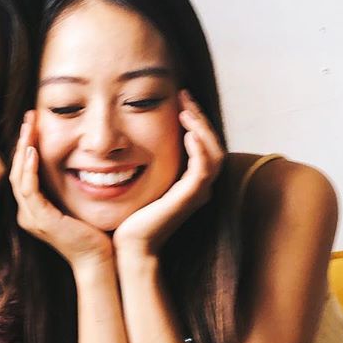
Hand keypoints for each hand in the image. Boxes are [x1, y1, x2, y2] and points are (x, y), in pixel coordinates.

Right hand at [9, 111, 113, 268]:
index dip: (27, 147)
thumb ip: (71, 187)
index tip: (36, 124)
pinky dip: (29, 168)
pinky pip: (28, 188)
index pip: (23, 172)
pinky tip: (33, 150)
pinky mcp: (41, 219)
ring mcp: (32, 217)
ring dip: (23, 148)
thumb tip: (82, 162)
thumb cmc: (95, 235)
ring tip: (29, 126)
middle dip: (23, 141)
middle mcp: (28, 213)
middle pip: (16, 170)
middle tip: (29, 117)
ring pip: (18, 176)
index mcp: (35, 210)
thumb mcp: (79, 204)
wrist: (99, 261)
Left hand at [112, 92, 223, 258]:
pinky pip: (203, 169)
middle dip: (199, 116)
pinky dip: (199, 149)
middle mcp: (198, 187)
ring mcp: (196, 193)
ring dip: (201, 127)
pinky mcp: (189, 198)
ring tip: (186, 110)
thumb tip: (131, 140)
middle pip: (212, 143)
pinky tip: (187, 133)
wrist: (129, 247)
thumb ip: (144, 161)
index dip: (195, 119)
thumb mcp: (139, 182)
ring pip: (213, 152)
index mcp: (189, 182)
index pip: (203, 143)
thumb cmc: (129, 218)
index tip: (180, 99)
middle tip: (184, 95)